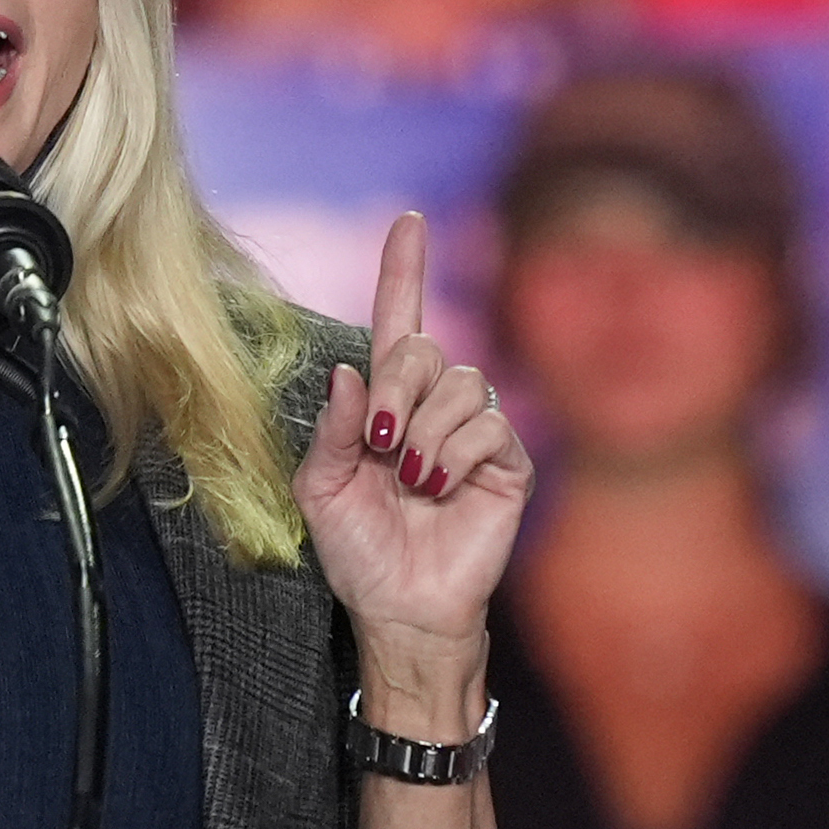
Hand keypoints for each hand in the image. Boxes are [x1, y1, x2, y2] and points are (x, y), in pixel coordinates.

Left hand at [291, 213, 532, 714]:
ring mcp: (475, 431)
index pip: (400, 319)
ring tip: (410, 480)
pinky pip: (487, 425)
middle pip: (425, 348)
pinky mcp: (508, 462)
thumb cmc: (357, 549)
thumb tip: (350, 372)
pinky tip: (438, 487)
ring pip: (460, 384)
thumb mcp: (320, 487)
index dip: (404, 269)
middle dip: (395, 387)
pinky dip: (453, 453)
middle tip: (379, 441)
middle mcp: (433, 405)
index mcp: (386, 401)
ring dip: (424, 430)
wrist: (398, 607)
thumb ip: (332, 428)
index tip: (408, 220)